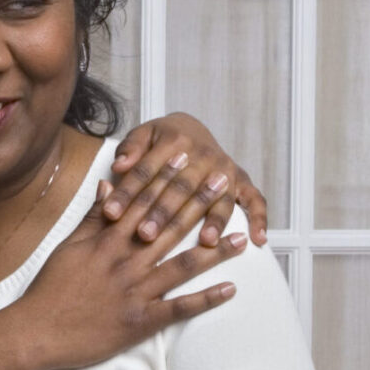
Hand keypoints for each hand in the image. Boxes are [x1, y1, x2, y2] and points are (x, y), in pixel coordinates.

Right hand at [0, 178, 249, 369]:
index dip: (168, 178)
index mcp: (108, 241)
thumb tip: (109, 187)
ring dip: (215, 252)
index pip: (143, 201)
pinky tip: (231, 289)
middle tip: (224, 182)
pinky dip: (206, 300)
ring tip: (242, 238)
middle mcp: (126, 261)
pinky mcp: (140, 321)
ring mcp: (135, 291)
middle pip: (170, 226)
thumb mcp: (68, 246)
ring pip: (182, 266)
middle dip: (199, 202)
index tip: (187, 158)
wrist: (37, 331)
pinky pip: (180, 309)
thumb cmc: (51, 289)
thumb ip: (92, 218)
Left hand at [108, 112, 270, 246]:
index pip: (146, 170)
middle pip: (181, 188)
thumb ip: (130, 150)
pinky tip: (257, 240)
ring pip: (217, 198)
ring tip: (204, 242)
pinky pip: (255, 200)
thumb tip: (119, 166)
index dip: (127, 192)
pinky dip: (259, 218)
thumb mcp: (142, 135)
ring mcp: (225, 169)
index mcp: (174, 140)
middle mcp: (203, 154)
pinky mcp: (241, 181)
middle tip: (146, 235)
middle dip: (163, 212)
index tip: (110, 214)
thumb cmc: (160, 139)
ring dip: (212, 220)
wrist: (191, 127)